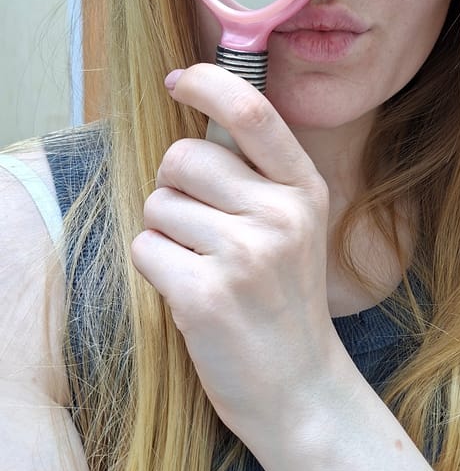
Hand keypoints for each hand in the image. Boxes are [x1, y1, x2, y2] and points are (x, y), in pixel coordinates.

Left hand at [131, 64, 343, 459]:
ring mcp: (245, 255)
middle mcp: (280, 215)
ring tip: (202, 268)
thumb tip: (194, 124)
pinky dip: (155, 269)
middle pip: (183, 158)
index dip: (208, 83)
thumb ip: (256, 178)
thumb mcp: (294, 228)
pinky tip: (190, 294)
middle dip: (173, 186)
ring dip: (164, 234)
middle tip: (198, 228)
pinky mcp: (205, 295)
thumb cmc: (284, 303)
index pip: (252, 111)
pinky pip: (144, 249)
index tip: (179, 80)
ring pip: (157, 205)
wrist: (299, 389)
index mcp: (305, 190)